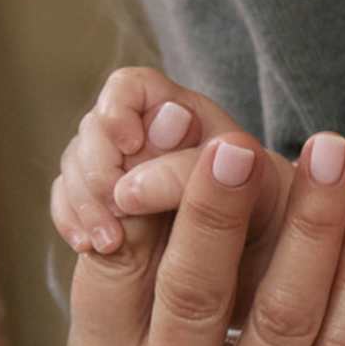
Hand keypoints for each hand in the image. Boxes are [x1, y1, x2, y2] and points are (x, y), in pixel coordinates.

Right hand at [51, 66, 255, 257]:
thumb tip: (160, 130)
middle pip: (94, 129)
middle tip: (117, 210)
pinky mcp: (110, 208)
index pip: (131, 89)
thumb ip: (196, 162)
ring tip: (107, 243)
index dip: (119, 111)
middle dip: (97, 169)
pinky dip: (74, 221)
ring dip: (85, 202)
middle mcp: (149, 136)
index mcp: (184, 115)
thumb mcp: (244, 187)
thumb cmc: (269, 214)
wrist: (273, 257)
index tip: (130, 146)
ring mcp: (124, 171)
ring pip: (78, 167)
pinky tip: (87, 246)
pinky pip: (71, 203)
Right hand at [63, 129, 344, 345]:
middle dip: (215, 210)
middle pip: (192, 295)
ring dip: (311, 225)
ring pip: (282, 315)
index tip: (174, 125)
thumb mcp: (151, 331)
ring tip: (331, 156)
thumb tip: (163, 117)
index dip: (146, 197)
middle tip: (238, 142)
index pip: (116, 273)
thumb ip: (149, 242)